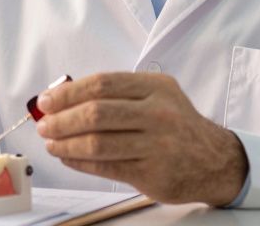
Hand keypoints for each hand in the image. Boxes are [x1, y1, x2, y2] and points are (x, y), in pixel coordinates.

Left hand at [35, 72, 247, 205]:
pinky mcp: (152, 174)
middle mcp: (159, 114)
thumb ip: (117, 94)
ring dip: (66, 144)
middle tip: (45, 124)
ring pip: (98, 143)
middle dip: (62, 119)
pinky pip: (106, 166)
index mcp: (156, 87)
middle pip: (96, 113)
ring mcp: (157, 145)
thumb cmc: (176, 124)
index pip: (102, 84)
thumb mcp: (156, 96)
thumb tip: (64, 96)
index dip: (68, 92)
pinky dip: (80, 163)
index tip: (47, 100)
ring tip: (52, 143)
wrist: (214, 160)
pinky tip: (68, 158)